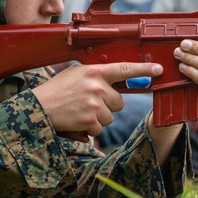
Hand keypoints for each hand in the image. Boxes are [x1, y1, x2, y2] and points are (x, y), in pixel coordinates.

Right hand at [34, 62, 162, 140]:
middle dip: (107, 104)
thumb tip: (117, 80)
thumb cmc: (56, 90)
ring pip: (110, 116)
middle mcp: (97, 86)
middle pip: (119, 101)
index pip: (124, 69)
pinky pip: (100, 127)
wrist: (38, 107)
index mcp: (94, 71)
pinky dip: (90, 128)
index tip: (158, 69)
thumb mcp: (76, 74)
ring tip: (80, 111)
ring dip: (98, 117)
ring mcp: (94, 104)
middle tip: (88, 102)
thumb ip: (96, 75)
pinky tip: (77, 120)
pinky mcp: (90, 120)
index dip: (144, 69)